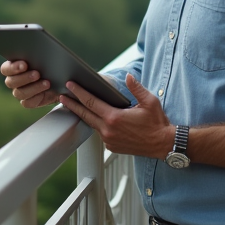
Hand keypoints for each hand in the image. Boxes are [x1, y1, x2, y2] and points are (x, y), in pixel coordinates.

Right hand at [0, 60, 59, 108]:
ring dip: (33, 88)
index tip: (25, 65)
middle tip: (37, 73)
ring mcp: (20, 92)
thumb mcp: (46, 58)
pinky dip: (37, 97)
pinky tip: (47, 92)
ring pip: (19, 93)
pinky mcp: (28, 101)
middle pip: (10, 82)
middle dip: (24, 78)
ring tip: (46, 82)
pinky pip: (27, 103)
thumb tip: (38, 50)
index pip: (5, 69)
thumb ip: (38, 55)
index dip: (13, 68)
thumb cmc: (49, 65)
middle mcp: (14, 81)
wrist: (58, 80)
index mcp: (13, 67)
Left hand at [59, 75, 173, 158]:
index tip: (70, 86)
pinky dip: (96, 124)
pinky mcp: (112, 147)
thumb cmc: (157, 123)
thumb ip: (136, 88)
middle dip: (72, 104)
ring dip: (83, 115)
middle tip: (62, 96)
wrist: (163, 144)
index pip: (91, 103)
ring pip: (92, 124)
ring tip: (75, 105)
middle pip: (85, 115)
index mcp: (115, 118)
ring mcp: (109, 140)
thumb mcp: (150, 101)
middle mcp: (109, 130)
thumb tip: (129, 77)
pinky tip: (94, 118)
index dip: (79, 93)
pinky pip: (100, 133)